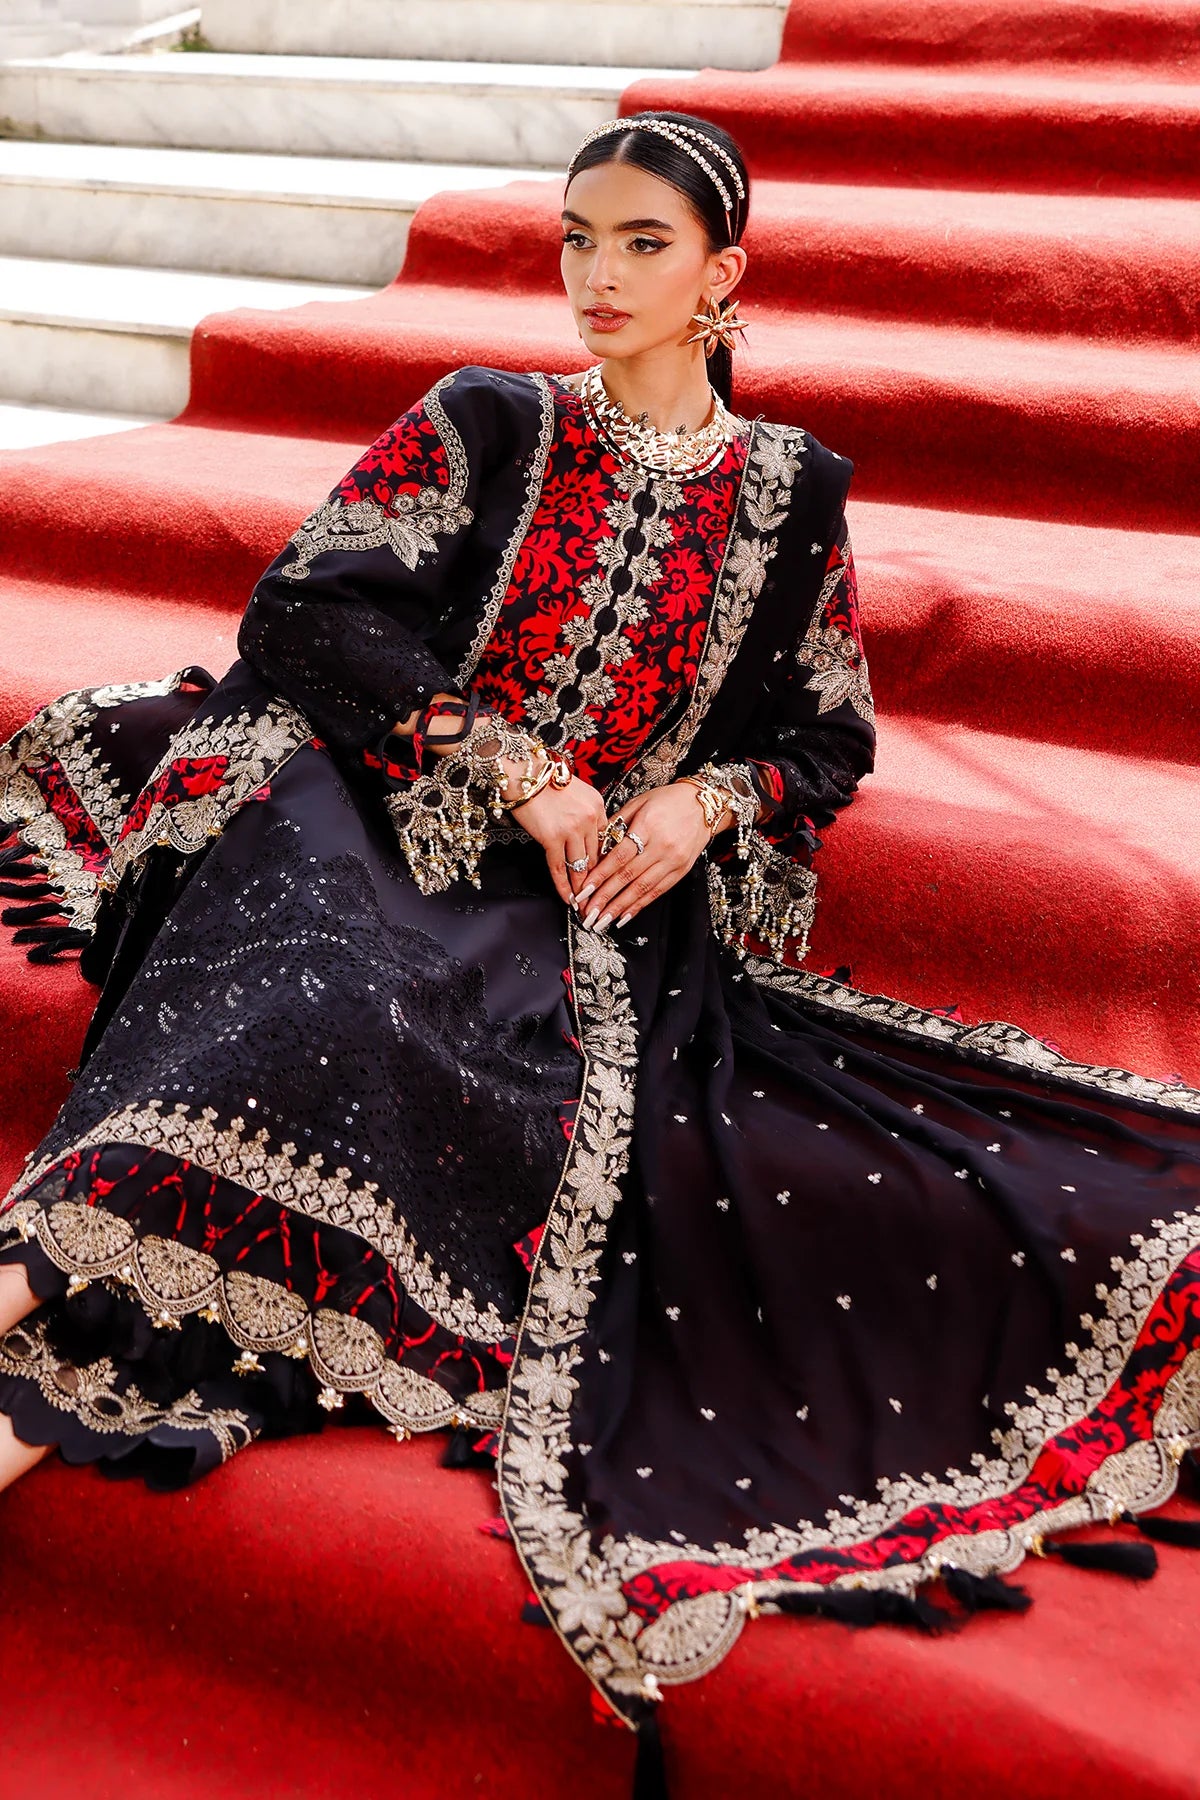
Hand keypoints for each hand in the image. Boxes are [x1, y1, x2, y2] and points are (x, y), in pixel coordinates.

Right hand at [511, 774, 607, 907]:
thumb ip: (585, 813)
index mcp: (598, 804)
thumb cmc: (544, 779)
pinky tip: (568, 898)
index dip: (604, 861)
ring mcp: (572, 829)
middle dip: (597, 879)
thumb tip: (587, 838)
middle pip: (596, 856)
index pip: (606, 840)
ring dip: (582, 887)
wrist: (522, 771)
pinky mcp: (552, 838)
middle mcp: (589, 817)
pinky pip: (560, 868)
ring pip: (581, 865)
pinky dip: (564, 886)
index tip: (605, 876)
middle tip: (598, 897)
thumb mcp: (576, 791)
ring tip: (584, 903)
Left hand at [577, 783, 730, 930]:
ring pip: (642, 888)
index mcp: (648, 825)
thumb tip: (596, 846)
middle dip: (605, 897)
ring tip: (602, 920)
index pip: (619, 856)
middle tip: (588, 912)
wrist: (704, 804)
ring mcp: (673, 860)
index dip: (600, 875)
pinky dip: (639, 905)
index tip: (584, 890)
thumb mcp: (639, 802)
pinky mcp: (681, 871)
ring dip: (619, 907)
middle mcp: (662, 846)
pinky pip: (657, 891)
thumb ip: (617, 824)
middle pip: (628, 876)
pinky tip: (625, 916)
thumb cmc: (669, 800)